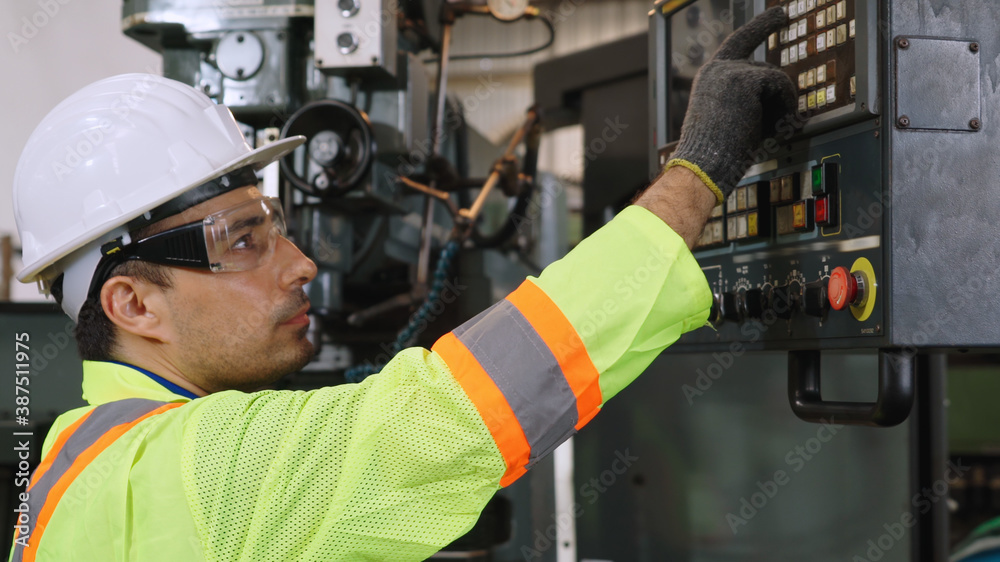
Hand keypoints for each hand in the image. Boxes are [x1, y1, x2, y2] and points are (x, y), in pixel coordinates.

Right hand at [665, 7, 797, 203]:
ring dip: (780, 107)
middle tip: (781, 81)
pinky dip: (784, 108)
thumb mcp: (731, 119)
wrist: (702, 166)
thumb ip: (751, 100)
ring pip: (776, 80)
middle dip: (776, 90)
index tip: (780, 14)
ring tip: (768, 132)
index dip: (761, 26)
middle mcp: (718, 68)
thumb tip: (786, 100)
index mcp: (710, 77)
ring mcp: (730, 71)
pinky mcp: (744, 79)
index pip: (739, 42)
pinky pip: (781, 87)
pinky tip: (773, 127)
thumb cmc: (716, 153)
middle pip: (766, 69)